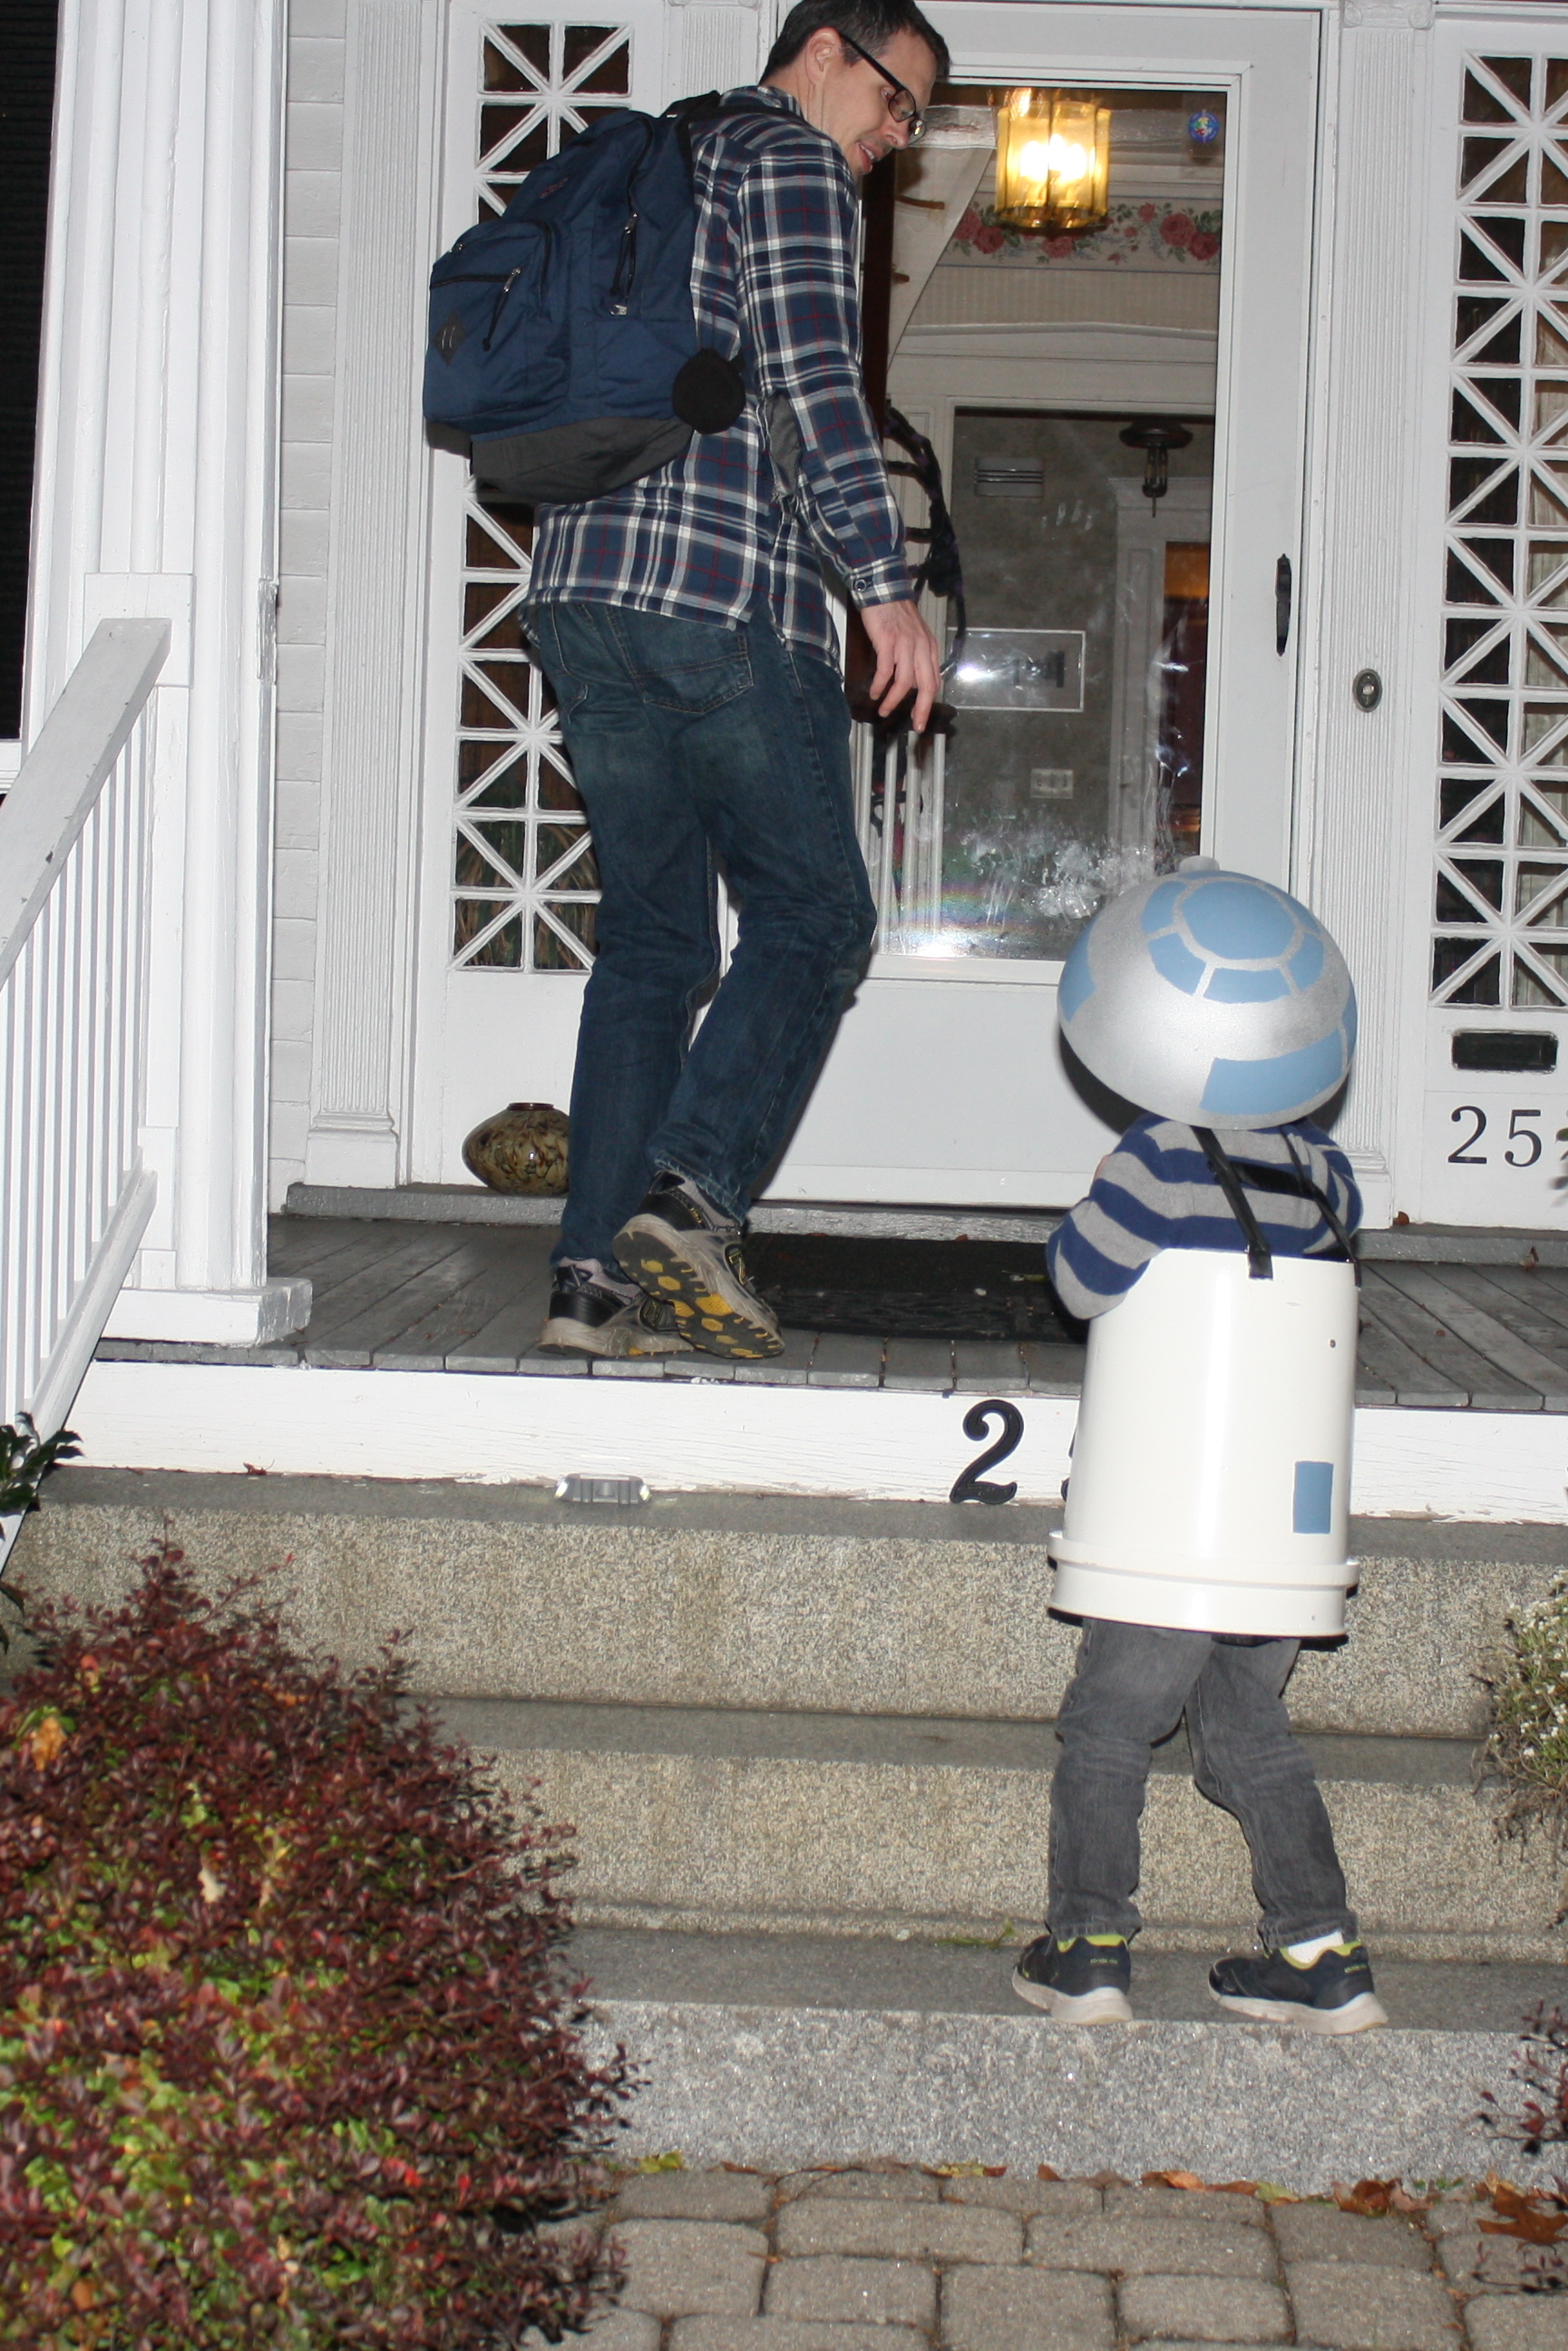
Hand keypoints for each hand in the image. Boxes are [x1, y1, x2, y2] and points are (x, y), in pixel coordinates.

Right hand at [859, 597, 942, 732]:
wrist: (884, 592)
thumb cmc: (896, 614)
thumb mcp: (914, 636)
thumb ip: (916, 656)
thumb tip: (911, 681)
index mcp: (929, 648)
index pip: (933, 680)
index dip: (928, 702)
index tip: (921, 717)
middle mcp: (921, 647)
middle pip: (925, 685)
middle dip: (921, 709)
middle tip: (916, 726)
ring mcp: (905, 645)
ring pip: (904, 682)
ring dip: (894, 700)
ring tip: (884, 710)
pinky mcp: (888, 642)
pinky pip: (886, 671)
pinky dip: (880, 685)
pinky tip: (874, 693)